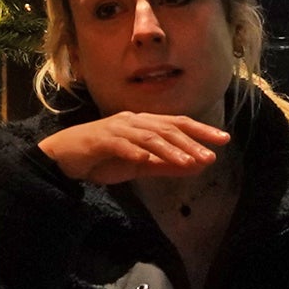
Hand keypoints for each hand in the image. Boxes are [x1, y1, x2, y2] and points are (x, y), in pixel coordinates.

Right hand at [39, 111, 224, 184]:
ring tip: (188, 162)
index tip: (224, 139)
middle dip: (191, 142)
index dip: (202, 130)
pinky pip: (121, 146)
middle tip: (211, 155)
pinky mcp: (100, 141)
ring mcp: (116, 129)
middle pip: (167, 128)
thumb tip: (196, 166)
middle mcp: (133, 121)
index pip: (178, 124)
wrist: (64, 157)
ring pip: (148, 137)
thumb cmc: (103, 158)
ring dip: (170, 149)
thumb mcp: (139, 165)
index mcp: (143, 124)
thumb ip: (165, 165)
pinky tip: (146, 161)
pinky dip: (134, 152)